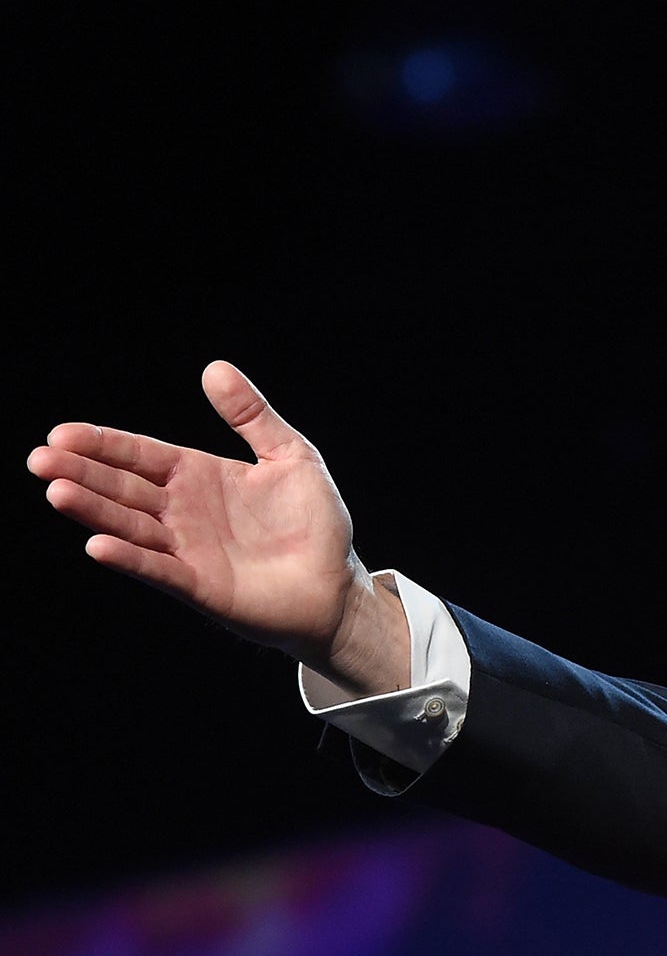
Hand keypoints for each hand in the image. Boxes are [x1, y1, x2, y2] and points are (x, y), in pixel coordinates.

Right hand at [29, 361, 408, 693]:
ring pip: (130, 526)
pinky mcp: (199, 586)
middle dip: (82, 472)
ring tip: (58, 492)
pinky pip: (158, 569)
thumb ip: (253, 415)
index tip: (62, 433)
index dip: (103, 444)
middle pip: (122, 487)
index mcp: (198, 476)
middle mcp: (182, 511)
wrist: (337, 587)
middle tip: (40, 459)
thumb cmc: (316, 524)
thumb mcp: (291, 456)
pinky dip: (130, 558)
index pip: (140, 454)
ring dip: (94, 511)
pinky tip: (98, 545)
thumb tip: (215, 368)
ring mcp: (187, 549)